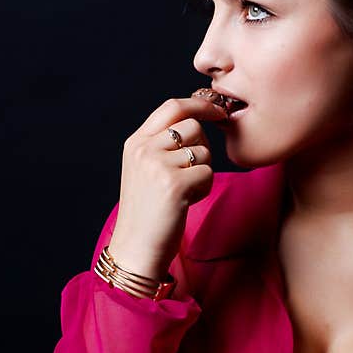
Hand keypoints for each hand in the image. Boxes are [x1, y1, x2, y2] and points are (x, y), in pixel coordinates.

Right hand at [106, 95, 228, 280]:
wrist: (136, 248)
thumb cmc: (147, 211)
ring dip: (203, 171)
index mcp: (135, 143)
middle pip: (192, 126)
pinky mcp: (174, 184)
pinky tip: (187, 202)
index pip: (171, 106)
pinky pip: (208, 173)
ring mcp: (157, 165)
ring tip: (185, 191)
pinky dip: (204, 188)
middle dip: (202, 146)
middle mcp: (143, 149)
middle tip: (192, 171)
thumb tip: (198, 120)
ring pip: (203, 151)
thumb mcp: (144, 169)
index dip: (199, 104)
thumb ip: (162, 144)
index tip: (217, 110)